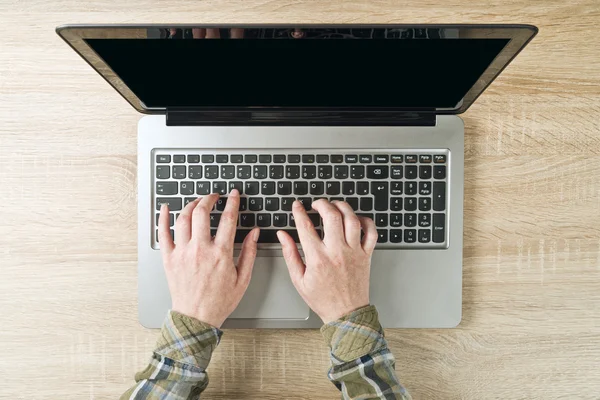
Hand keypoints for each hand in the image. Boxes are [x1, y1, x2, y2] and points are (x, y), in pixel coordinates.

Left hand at [158, 190, 259, 327]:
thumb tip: (255, 233)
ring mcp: (182, 253)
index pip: (228, 219)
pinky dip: (163, 218)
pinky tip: (166, 208)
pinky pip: (163, 233)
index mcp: (220, 254)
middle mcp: (200, 250)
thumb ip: (249, 253)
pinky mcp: (169, 259)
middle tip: (214, 196)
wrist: (196, 318)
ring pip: (183, 218)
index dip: (233, 203)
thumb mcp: (242, 279)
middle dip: (209, 198)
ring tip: (197, 202)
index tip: (234, 195)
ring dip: (191, 205)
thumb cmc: (219, 301)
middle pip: (202, 212)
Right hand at [277, 199, 377, 323]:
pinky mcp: (367, 255)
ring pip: (351, 219)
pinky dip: (365, 221)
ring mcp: (354, 252)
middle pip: (332, 216)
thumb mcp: (298, 279)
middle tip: (317, 204)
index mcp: (318, 258)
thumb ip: (289, 254)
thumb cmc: (322, 299)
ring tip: (334, 206)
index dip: (299, 212)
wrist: (346, 314)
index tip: (297, 205)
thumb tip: (282, 235)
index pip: (306, 226)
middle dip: (322, 204)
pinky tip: (356, 219)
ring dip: (342, 207)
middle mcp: (337, 252)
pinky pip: (371, 232)